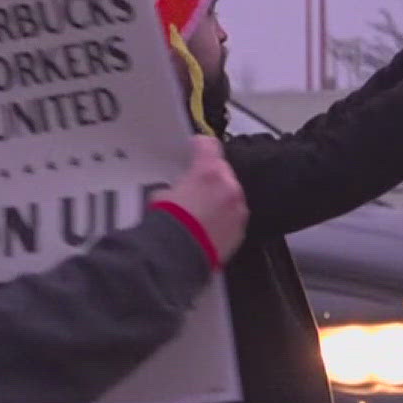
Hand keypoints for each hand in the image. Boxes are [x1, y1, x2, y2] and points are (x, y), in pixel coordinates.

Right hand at [153, 135, 247, 263]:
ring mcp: (237, 208)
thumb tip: (177, 191)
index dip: (200, 145)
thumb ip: (177, 186)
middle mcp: (228, 186)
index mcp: (208, 172)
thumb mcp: (161, 196)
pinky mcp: (240, 229)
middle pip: (223, 170)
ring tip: (203, 209)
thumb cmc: (167, 224)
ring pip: (231, 192)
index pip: (209, 144)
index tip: (195, 148)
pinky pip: (234, 214)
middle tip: (196, 186)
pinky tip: (210, 225)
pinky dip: (225, 216)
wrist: (177, 257)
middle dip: (211, 175)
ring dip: (220, 196)